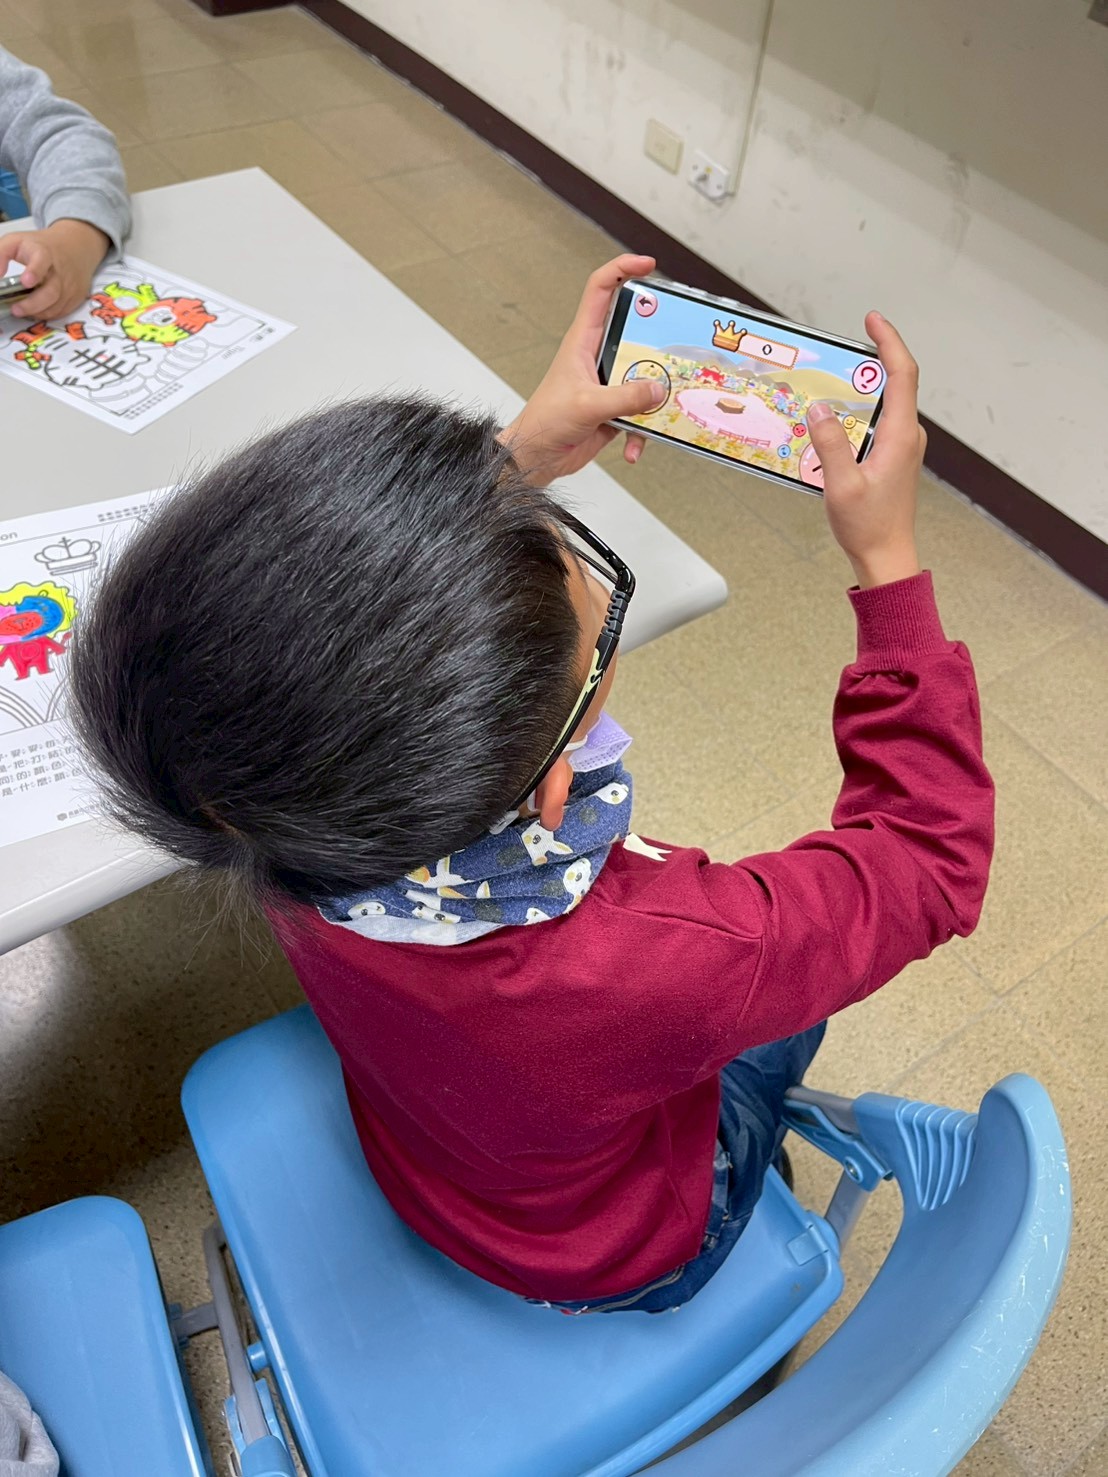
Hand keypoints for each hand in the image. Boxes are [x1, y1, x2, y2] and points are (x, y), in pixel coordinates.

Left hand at [1, 219, 108, 320]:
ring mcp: (70, 286)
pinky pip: (62, 311)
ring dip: (37, 312)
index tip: (25, 282)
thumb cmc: (40, 246)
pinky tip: (36, 311)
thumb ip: (1, 254)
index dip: (35, 272)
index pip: (42, 260)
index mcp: (44, 252)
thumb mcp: (16, 241)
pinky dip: (47, 314)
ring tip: (22, 311)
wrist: (75, 246)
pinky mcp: (76, 297)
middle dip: (32, 304)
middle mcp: (60, 271)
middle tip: (16, 309)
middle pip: (51, 292)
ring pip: (56, 306)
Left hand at [501, 253, 666, 481]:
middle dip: (657, 339)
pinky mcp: (614, 410)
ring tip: (662, 407)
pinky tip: (632, 450)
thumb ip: (625, 397)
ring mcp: (608, 383)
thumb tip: (659, 390)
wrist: (535, 459)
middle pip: (634, 332)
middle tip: (678, 343)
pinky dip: (640, 434)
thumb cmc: (545, 423)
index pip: (601, 289)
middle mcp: (597, 356)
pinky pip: (639, 414)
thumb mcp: (587, 405)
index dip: (623, 269)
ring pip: (643, 376)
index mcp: (583, 341)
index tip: (649, 265)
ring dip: (655, 395)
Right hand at [806, 312, 924, 587]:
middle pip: (895, 382)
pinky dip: (860, 410)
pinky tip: (836, 417)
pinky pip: (879, 421)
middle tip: (841, 347)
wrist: (887, 558)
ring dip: (863, 386)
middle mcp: (907, 435)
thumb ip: (829, 443)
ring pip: (886, 402)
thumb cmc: (868, 527)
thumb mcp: (840, 485)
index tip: (872, 319)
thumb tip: (818, 407)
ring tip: (831, 378)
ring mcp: (903, 446)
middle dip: (871, 358)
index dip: (889, 342)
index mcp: (900, 435)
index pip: (902, 374)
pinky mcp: (895, 458)